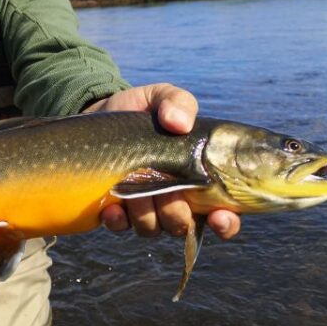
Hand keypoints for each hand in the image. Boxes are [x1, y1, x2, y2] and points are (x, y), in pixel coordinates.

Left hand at [85, 84, 240, 240]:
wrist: (100, 113)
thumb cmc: (140, 110)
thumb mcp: (162, 96)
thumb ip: (178, 102)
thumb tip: (180, 123)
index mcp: (197, 179)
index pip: (223, 216)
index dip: (226, 223)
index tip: (219, 216)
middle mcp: (174, 200)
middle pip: (182, 225)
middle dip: (175, 212)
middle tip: (166, 187)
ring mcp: (144, 208)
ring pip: (152, 228)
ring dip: (145, 211)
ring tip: (134, 184)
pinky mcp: (116, 210)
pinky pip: (120, 226)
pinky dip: (118, 220)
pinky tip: (113, 207)